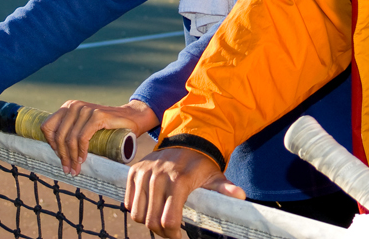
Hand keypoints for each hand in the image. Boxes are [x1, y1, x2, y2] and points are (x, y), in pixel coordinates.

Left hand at [42, 99, 159, 174]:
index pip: (47, 126)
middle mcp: (74, 106)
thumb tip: (56, 154)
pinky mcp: (97, 115)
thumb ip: (72, 132)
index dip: (51, 144)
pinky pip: (82, 137)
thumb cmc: (107, 127)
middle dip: (62, 156)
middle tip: (68, 169)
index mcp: (68, 107)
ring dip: (71, 157)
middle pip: (58, 135)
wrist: (133, 118)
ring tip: (75, 169)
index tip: (60, 158)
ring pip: (70, 139)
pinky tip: (83, 159)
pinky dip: (81, 151)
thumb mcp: (85, 127)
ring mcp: (86, 109)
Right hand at [126, 147, 245, 238]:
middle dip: (160, 232)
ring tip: (160, 221)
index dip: (173, 235)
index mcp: (180, 180)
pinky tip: (150, 208)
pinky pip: (128, 201)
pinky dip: (136, 209)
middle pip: (151, 220)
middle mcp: (159, 175)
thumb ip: (225, 188)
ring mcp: (144, 172)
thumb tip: (240, 195)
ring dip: (147, 222)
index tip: (179, 237)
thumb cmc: (201, 164)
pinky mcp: (134, 171)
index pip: (169, 220)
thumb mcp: (215, 176)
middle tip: (170, 233)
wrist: (186, 140)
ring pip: (136, 213)